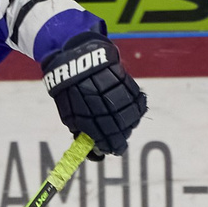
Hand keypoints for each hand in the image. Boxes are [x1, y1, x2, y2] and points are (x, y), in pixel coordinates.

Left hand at [39, 28, 146, 158]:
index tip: (107, 149)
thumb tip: (92, 148)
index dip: (108, 148)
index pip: (107, 142)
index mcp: (91, 120)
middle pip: (121, 133)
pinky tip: (129, 110)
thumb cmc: (70, 89)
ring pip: (132, 120)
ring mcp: (120, 97)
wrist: (77, 58)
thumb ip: (81, 132)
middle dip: (118, 138)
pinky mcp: (128, 85)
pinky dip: (135, 109)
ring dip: (127, 124)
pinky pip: (138, 103)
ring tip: (120, 122)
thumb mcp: (69, 114)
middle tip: (114, 138)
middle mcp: (108, 110)